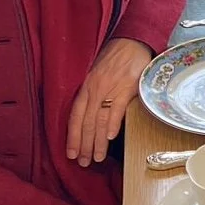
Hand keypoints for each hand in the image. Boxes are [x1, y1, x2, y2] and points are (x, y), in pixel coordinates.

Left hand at [67, 38, 152, 166]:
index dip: (72, 135)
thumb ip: (92, 93)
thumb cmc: (115, 58)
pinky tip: (109, 137)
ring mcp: (110, 88)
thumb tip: (88, 118)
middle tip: (83, 163)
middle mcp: (95, 88)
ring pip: (99, 119)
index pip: (75, 115)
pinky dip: (112, 124)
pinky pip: (116, 108)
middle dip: (84, 145)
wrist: (132, 41)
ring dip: (97, 141)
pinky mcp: (126, 87)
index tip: (71, 153)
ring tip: (97, 158)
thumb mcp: (97, 73)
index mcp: (86, 85)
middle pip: (86, 121)